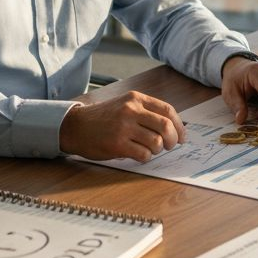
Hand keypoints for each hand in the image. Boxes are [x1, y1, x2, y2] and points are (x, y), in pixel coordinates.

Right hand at [59, 91, 185, 161]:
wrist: (75, 126)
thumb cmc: (103, 118)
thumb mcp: (125, 105)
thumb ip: (146, 112)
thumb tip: (174, 128)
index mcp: (136, 99)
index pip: (168, 111)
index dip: (179, 126)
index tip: (182, 136)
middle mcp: (131, 110)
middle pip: (166, 126)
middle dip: (173, 140)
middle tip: (170, 146)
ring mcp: (124, 127)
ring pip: (156, 142)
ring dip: (157, 150)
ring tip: (148, 149)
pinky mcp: (117, 144)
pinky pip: (143, 154)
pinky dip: (145, 158)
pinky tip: (137, 154)